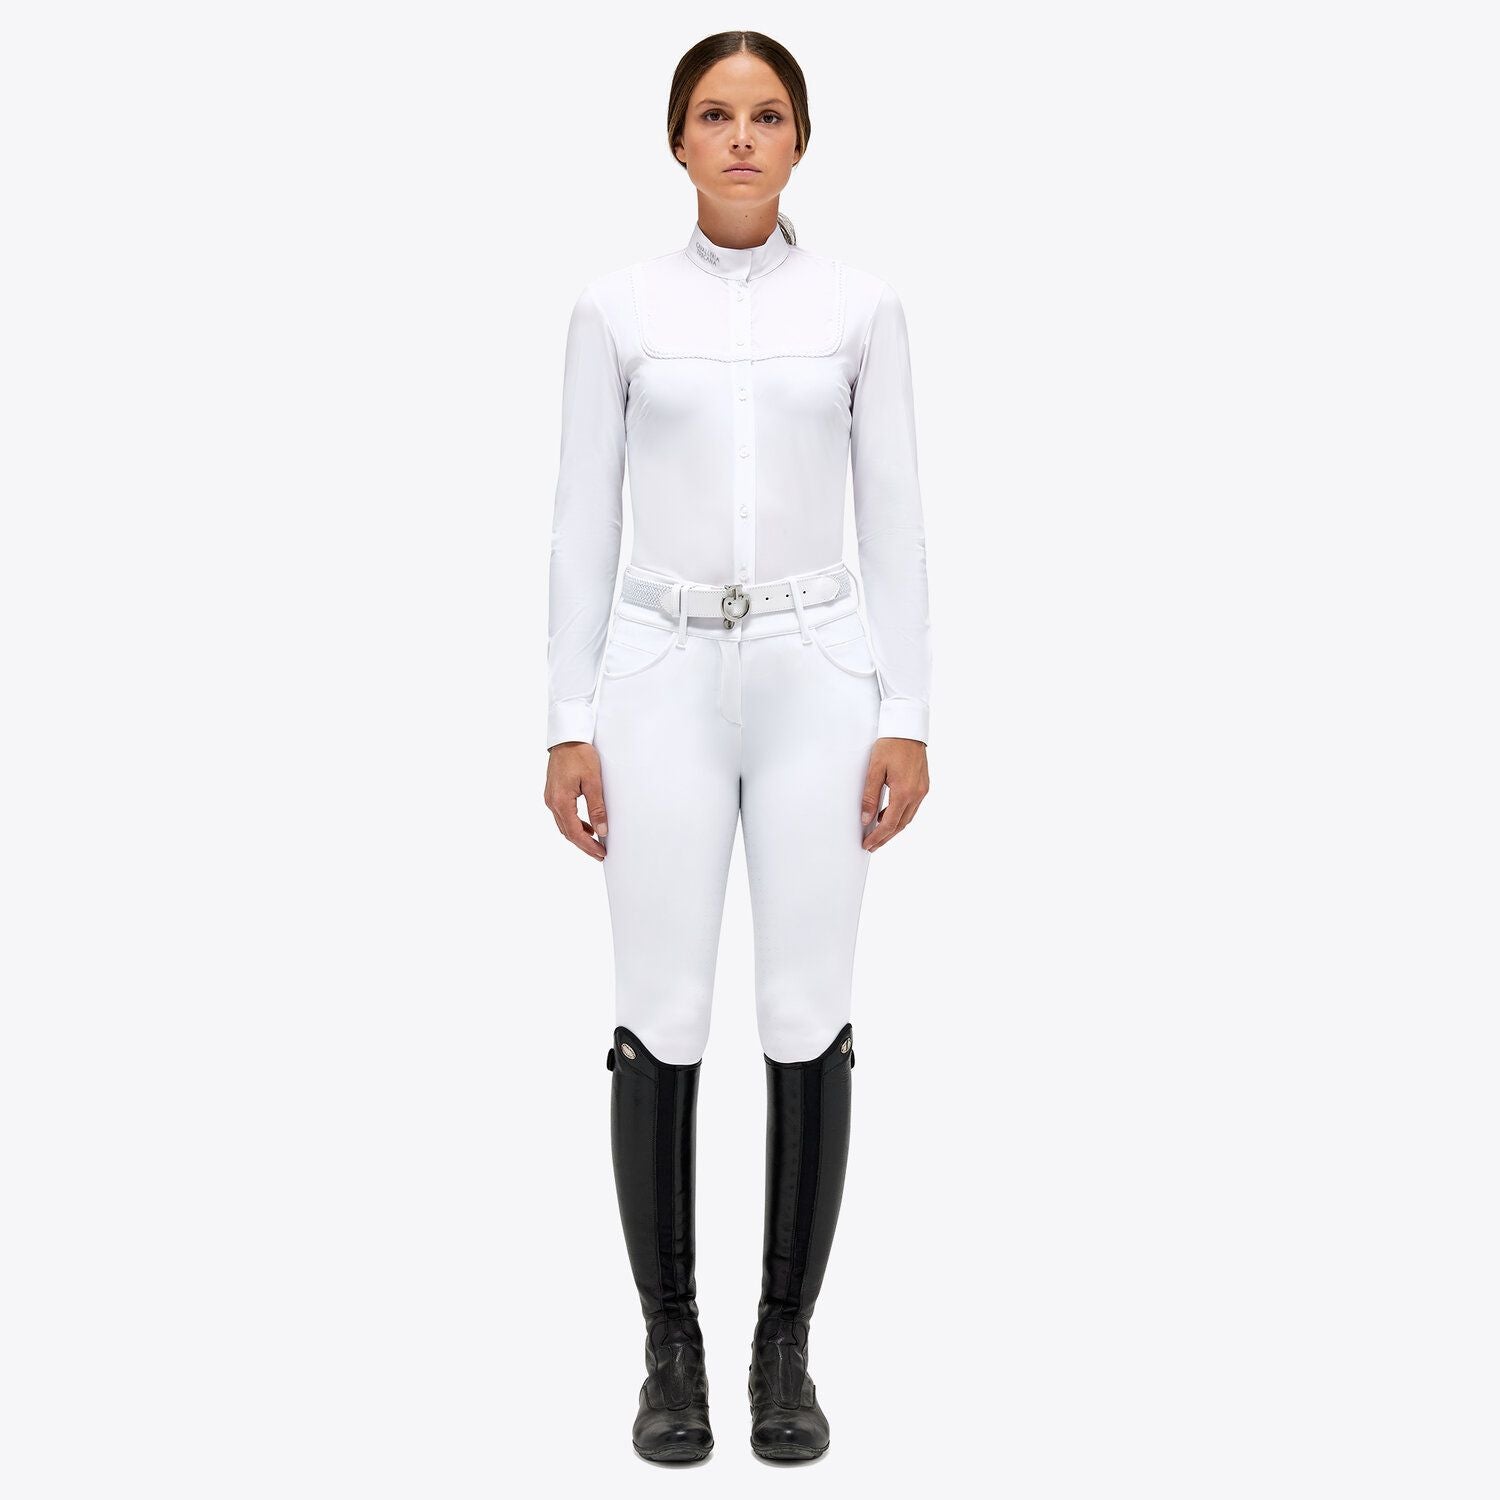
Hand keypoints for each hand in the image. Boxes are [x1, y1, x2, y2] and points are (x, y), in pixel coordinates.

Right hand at [544, 741, 607, 860]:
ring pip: (564, 825)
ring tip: (594, 844)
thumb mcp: (593, 782)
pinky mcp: (553, 794)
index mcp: (560, 801)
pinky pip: (562, 816)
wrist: (567, 738)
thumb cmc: (580, 755)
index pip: (575, 832)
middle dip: (584, 845)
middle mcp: (552, 802)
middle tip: (599, 854)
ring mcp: (550, 798)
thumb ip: (597, 808)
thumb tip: (601, 830)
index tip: (601, 853)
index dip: (588, 845)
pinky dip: (574, 824)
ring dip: (578, 836)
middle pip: (567, 832)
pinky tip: (586, 826)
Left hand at [861, 737, 928, 851]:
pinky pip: (912, 808)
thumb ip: (870, 795)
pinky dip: (900, 816)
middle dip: (885, 837)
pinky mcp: (923, 785)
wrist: (908, 729)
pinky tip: (887, 815)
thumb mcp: (875, 769)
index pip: (889, 823)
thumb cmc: (891, 745)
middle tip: (872, 845)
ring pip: (907, 818)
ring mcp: (922, 790)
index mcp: (904, 792)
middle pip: (900, 825)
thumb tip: (866, 818)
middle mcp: (917, 794)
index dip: (878, 836)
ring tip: (878, 834)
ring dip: (893, 828)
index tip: (867, 844)